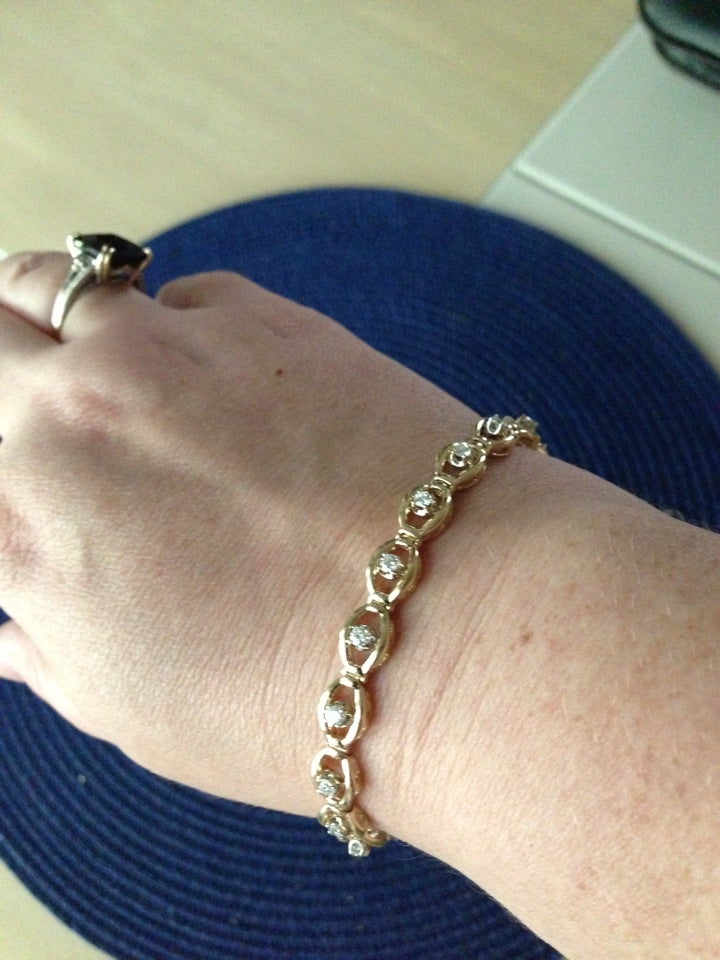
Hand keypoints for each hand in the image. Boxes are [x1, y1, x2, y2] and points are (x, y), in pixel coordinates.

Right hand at [0, 252, 474, 810]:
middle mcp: (67, 419)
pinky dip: (173, 323)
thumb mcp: (136, 710)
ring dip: (54, 315)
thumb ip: (53, 654)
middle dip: (0, 365)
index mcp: (19, 525)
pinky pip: (175, 293)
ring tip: (95, 358)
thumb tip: (16, 633)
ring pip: (52, 283)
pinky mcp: (257, 318)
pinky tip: (214, 372)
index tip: (27, 475)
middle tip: (35, 398)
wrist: (447, 623)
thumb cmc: (292, 698)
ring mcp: (161, 354)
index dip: (2, 463)